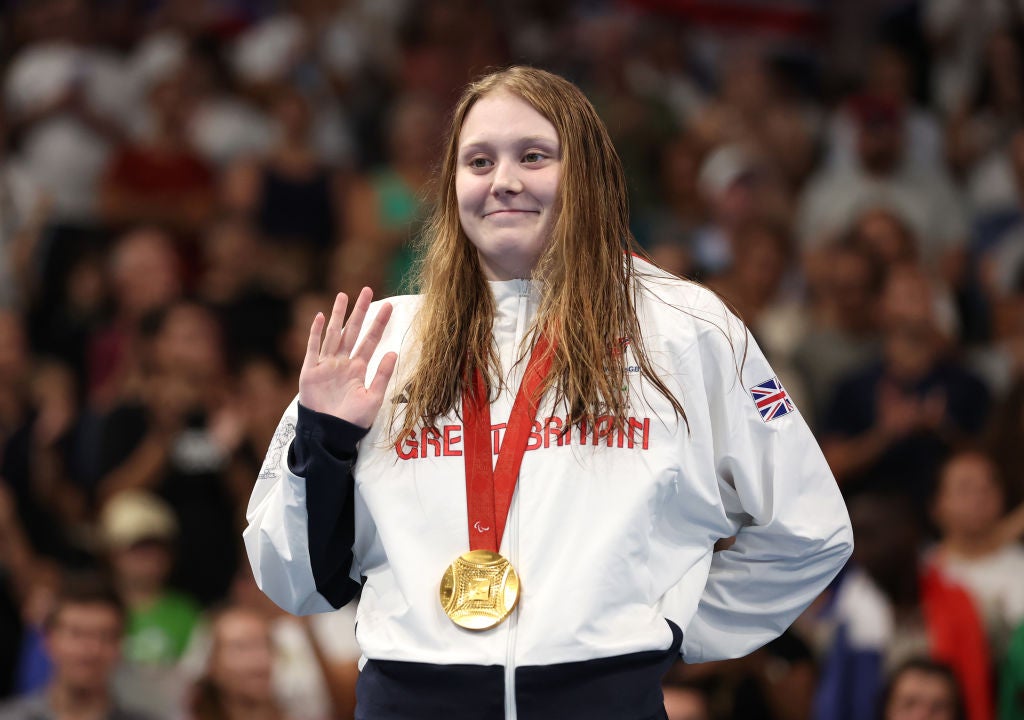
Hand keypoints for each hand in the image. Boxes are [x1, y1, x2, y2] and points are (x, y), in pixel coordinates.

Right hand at [299, 288, 397, 427]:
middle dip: (360, 311)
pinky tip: (319, 316)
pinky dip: (315, 332)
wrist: (329, 434)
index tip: (389, 306)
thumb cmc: (352, 421)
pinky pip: (313, 348)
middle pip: (353, 331)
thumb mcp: (373, 398)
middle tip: (368, 290)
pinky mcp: (310, 371)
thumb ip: (382, 375)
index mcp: (358, 368)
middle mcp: (342, 362)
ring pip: (333, 334)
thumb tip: (393, 352)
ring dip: (338, 315)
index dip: (379, 323)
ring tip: (344, 296)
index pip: (371, 340)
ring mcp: (326, 365)